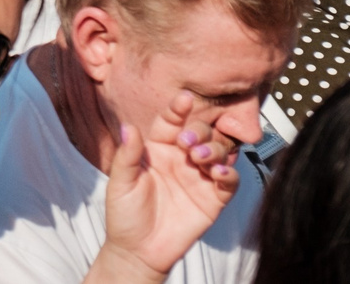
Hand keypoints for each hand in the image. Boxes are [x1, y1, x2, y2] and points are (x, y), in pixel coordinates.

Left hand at [94, 97, 238, 283]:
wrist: (139, 250)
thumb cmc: (125, 214)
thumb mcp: (121, 182)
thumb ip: (127, 156)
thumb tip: (128, 127)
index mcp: (157, 150)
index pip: (170, 124)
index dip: (177, 110)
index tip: (183, 98)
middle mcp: (180, 160)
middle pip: (199, 135)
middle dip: (198, 132)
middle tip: (188, 142)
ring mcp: (198, 179)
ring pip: (217, 154)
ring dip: (213, 150)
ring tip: (199, 158)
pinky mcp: (213, 200)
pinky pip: (228, 182)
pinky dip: (229, 174)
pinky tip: (219, 173)